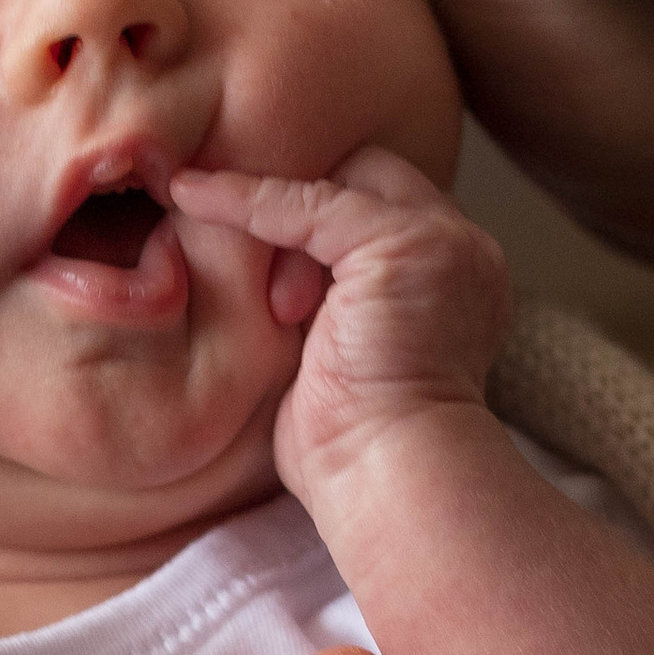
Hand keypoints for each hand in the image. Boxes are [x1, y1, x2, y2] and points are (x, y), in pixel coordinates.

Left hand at [171, 147, 513, 509]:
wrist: (386, 477)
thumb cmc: (351, 446)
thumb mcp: (332, 351)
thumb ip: (320, 300)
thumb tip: (260, 274)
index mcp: (452, 277)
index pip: (375, 205)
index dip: (310, 225)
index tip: (253, 264)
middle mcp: (461, 248)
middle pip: (361, 178)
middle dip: (299, 218)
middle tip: (272, 301)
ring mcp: (441, 240)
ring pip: (335, 184)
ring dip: (281, 236)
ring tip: (279, 313)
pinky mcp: (402, 244)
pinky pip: (307, 201)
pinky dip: (245, 199)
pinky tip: (191, 196)